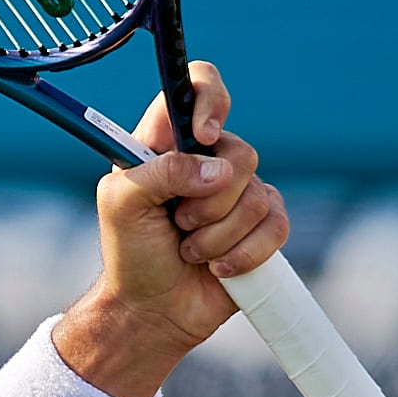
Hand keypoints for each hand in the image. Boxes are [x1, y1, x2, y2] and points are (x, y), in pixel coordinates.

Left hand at [52, 59, 290, 396]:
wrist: (151, 310)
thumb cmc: (130, 253)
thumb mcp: (122, 204)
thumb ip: (159, 172)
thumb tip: (217, 172)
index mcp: (168, 141)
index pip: (199, 86)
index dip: (210, 100)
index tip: (202, 136)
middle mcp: (208, 159)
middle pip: (240, 152)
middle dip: (207, 201)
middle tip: (177, 223)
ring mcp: (240, 192)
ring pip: (257, 195)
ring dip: (216, 236)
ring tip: (189, 251)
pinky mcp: (263, 226)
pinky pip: (275, 227)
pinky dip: (242, 254)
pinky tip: (217, 268)